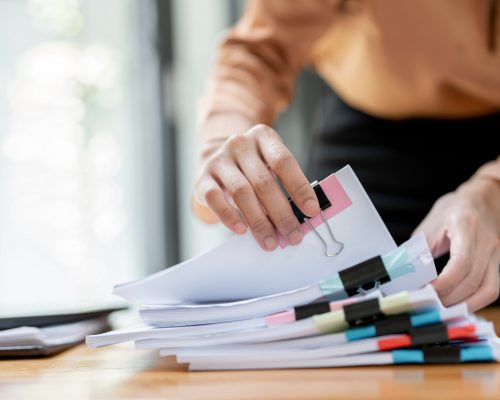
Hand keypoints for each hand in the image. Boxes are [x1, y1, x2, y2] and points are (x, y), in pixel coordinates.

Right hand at [193, 124, 319, 250]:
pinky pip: (214, 198)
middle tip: (293, 236)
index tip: (312, 211)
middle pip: (264, 182)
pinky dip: (229, 216)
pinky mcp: (202, 178)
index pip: (284, 162)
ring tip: (270, 241)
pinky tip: (241, 230)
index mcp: (263, 137)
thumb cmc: (252, 167)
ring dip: (258, 221)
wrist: (217, 159)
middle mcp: (240, 145)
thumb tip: (299, 219)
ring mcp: (219, 160)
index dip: (300, 187)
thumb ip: (284, 186)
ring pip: (241, 192)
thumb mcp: (270, 165)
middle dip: (281, 213)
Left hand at [413, 179, 499, 310]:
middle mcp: (488, 242)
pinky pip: (492, 289)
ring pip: (488, 290)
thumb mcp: (431, 224)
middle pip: (474, 281)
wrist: (484, 198)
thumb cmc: (454, 209)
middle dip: (449, 298)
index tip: (425, 292)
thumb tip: (405, 274)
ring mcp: (498, 254)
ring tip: (443, 310)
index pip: (461, 263)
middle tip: (428, 305)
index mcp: (467, 227)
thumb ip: (420, 249)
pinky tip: (459, 305)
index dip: (444, 284)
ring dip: (465, 304)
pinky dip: (476, 301)